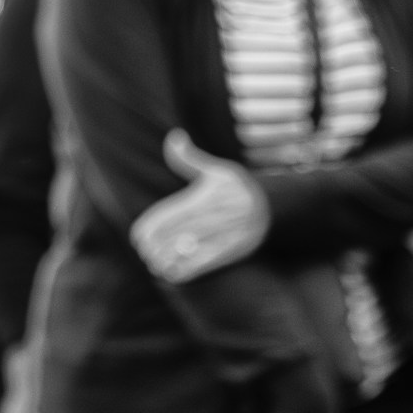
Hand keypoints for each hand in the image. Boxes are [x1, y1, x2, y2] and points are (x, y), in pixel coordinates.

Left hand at [130, 130, 269, 282]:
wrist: (270, 208)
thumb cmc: (236, 188)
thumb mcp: (215, 170)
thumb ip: (189, 159)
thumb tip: (173, 137)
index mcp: (198, 199)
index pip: (157, 222)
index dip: (143, 234)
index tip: (141, 237)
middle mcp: (205, 219)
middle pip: (161, 242)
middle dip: (149, 251)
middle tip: (148, 252)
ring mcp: (215, 238)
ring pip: (173, 259)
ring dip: (160, 264)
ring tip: (159, 263)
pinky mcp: (224, 256)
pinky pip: (190, 271)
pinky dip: (176, 274)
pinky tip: (173, 271)